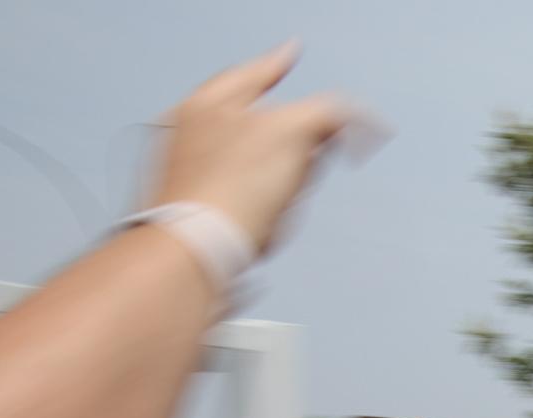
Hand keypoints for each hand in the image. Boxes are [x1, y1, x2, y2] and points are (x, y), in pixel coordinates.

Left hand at [147, 43, 351, 253]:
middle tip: (315, 150)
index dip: (280, 63)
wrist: (194, 251)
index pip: (255, 72)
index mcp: (209, 103)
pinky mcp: (194, 205)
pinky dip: (258, 201)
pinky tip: (265, 219)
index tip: (294, 52)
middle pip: (259, 118)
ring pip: (252, 159)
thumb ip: (321, 114)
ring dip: (278, 174)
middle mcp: (192, 130)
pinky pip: (240, 194)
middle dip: (292, 133)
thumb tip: (342, 117)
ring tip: (283, 198)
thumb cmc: (233, 191)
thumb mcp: (289, 135)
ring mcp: (190, 169)